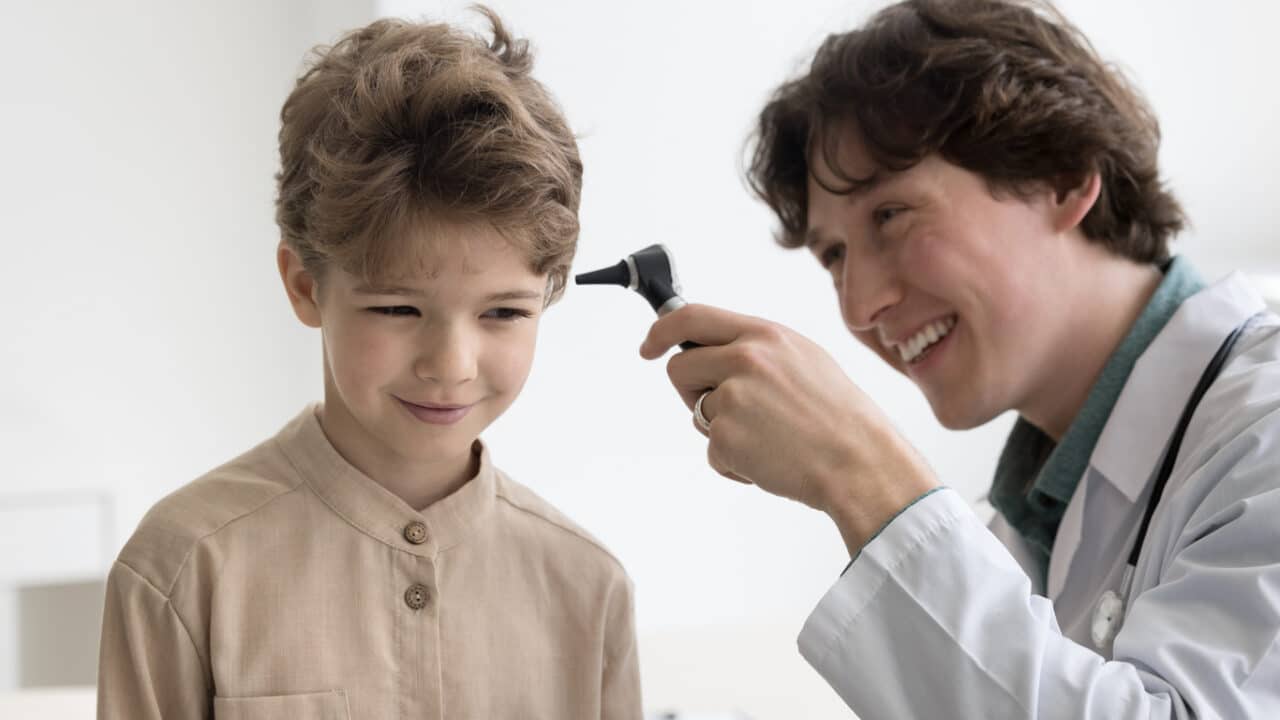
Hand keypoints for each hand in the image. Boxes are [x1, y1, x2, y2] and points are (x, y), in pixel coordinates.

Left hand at [640, 304, 938, 550]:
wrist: (860, 463)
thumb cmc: (838, 417)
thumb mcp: (803, 360)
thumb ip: (758, 350)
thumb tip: (713, 350)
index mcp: (766, 335)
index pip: (692, 316)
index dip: (661, 330)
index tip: (648, 346)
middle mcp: (745, 359)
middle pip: (679, 368)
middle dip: (692, 391)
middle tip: (727, 410)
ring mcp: (732, 398)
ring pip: (696, 413)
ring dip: (721, 430)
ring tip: (770, 438)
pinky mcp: (725, 437)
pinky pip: (712, 450)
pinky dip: (734, 463)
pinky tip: (771, 461)